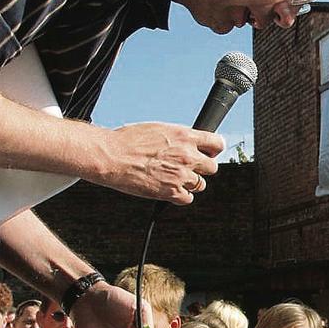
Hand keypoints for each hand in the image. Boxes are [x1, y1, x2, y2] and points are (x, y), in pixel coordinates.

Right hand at [96, 122, 224, 204]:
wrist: (111, 156)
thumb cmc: (128, 141)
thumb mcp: (158, 129)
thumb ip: (178, 137)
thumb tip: (187, 142)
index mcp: (185, 136)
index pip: (217, 143)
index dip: (214, 150)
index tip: (209, 153)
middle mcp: (187, 155)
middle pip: (212, 167)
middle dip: (201, 168)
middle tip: (187, 168)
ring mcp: (181, 175)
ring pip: (200, 184)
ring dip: (189, 183)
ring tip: (172, 178)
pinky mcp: (172, 192)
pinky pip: (187, 198)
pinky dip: (180, 196)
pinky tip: (168, 189)